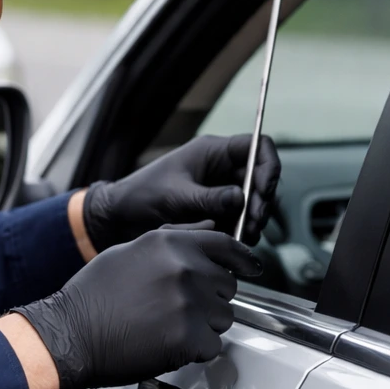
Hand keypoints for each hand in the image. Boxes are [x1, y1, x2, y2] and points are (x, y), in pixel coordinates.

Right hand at [14, 224, 261, 388]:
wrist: (70, 333)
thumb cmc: (94, 295)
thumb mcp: (130, 250)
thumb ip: (173, 240)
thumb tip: (208, 231)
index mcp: (172, 244)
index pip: (227, 246)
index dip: (243, 260)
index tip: (252, 268)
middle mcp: (186, 269)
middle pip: (228, 287)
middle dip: (212, 299)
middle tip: (179, 309)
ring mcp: (190, 305)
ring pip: (224, 318)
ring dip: (204, 326)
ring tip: (167, 327)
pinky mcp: (189, 339)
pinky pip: (211, 346)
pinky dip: (195, 351)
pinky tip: (167, 345)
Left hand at [82, 134, 280, 250]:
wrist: (120, 218)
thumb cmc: (142, 195)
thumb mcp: (175, 195)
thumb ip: (209, 197)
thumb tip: (241, 199)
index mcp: (213, 151)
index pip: (257, 146)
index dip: (268, 166)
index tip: (264, 191)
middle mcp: (222, 169)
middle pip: (261, 178)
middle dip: (262, 201)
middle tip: (252, 224)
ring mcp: (221, 191)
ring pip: (253, 202)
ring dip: (253, 220)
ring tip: (244, 236)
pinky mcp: (218, 212)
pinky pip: (240, 220)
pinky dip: (241, 231)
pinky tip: (234, 242)